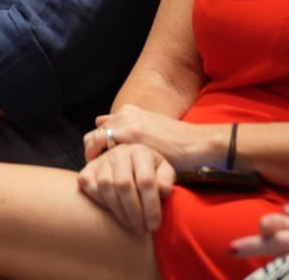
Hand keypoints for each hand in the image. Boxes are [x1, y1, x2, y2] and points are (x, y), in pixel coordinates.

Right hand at [78, 141, 175, 235]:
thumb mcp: (164, 173)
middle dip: (134, 212)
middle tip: (142, 229)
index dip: (150, 206)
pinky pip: (89, 187)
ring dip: (119, 211)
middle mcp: (119, 152)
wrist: (128, 166)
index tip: (154, 226)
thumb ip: (166, 180)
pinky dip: (101, 203)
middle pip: (123, 184)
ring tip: (131, 225)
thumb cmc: (150, 173)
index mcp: (140, 151)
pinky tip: (114, 213)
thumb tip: (162, 190)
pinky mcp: (87, 171)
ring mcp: (101, 161)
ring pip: (106, 187)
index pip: (145, 180)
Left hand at [88, 105, 226, 170]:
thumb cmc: (180, 146)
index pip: (104, 125)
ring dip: (91, 156)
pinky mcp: (128, 134)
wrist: (197, 144)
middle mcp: (124, 114)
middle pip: (95, 132)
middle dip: (92, 150)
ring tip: (97, 175)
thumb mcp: (156, 135)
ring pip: (92, 139)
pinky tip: (102, 176)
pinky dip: (96, 161)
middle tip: (97, 170)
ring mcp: (124, 122)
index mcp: (131, 112)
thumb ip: (140, 138)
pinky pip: (98, 147)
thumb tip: (128, 150)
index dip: (101, 144)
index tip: (102, 160)